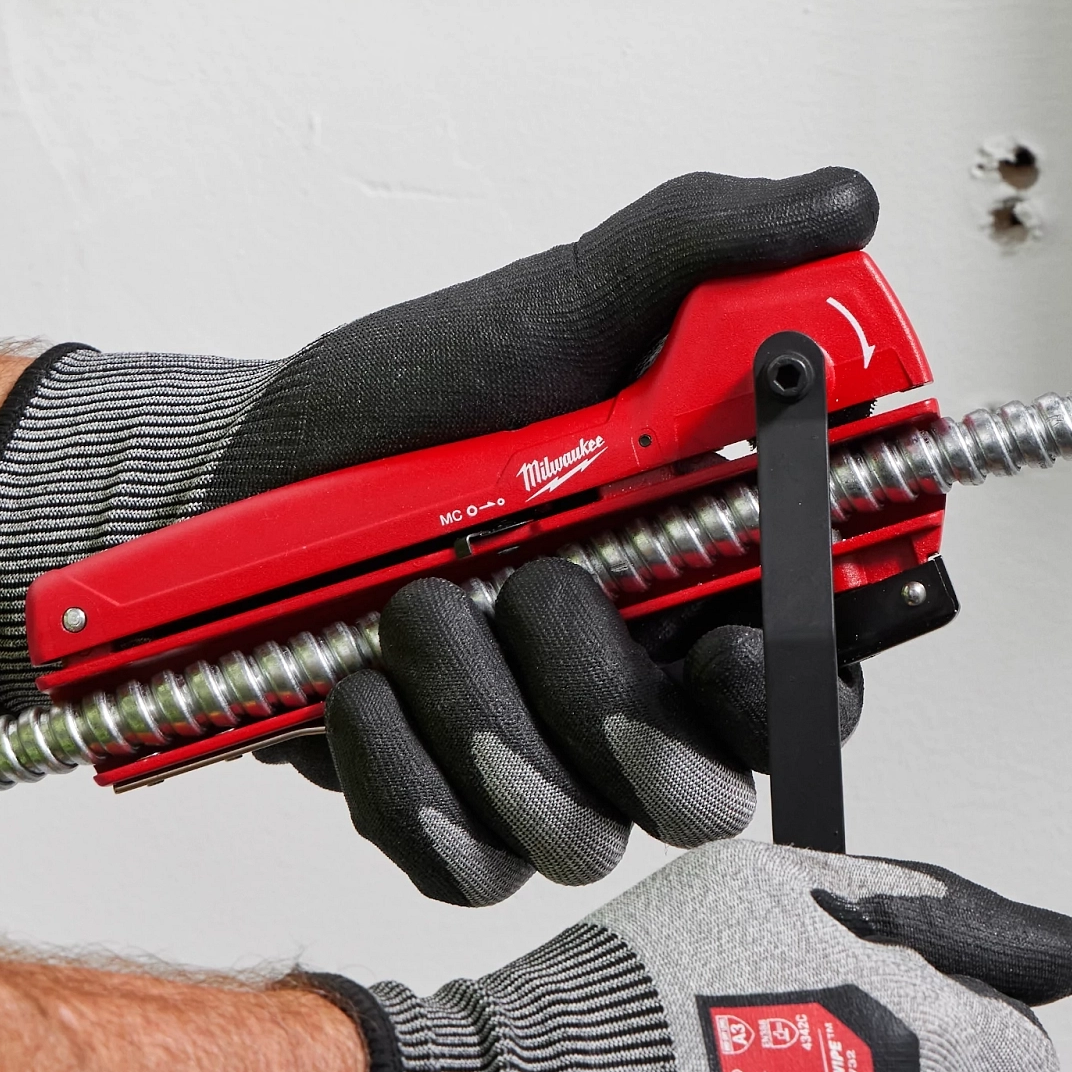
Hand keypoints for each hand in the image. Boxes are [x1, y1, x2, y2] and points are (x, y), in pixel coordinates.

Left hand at [0, 169, 905, 901]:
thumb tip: (839, 206)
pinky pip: (468, 865)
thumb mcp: (559, 301)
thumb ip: (707, 253)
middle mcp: (650, 686)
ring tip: (414, 602)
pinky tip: (359, 683)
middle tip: (541, 587)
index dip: (800, 678)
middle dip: (615, 700)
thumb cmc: (403, 407)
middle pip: (713, 784)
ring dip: (485, 712)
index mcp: (711, 573)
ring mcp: (554, 766)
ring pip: (583, 827)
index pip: (822, 670)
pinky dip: (405, 776)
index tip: (734, 635)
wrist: (232, 484)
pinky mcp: (455, 818)